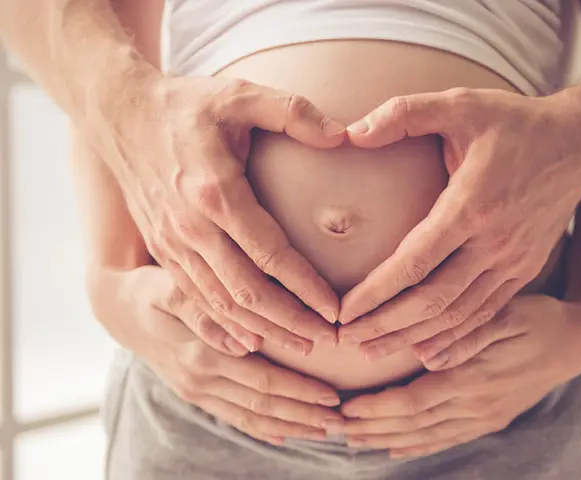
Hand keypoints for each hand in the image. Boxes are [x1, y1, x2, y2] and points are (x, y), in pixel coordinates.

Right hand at [88, 265, 344, 444]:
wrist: (121, 309)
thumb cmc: (152, 290)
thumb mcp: (170, 290)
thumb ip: (203, 312)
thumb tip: (244, 340)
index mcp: (201, 355)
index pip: (262, 380)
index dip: (299, 389)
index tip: (332, 395)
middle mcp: (200, 381)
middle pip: (262, 404)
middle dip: (304, 414)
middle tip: (341, 421)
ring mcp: (197, 392)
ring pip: (251, 417)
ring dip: (290, 425)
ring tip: (324, 431)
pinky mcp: (195, 394)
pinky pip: (233, 417)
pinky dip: (261, 428)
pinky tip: (285, 435)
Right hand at [94, 74, 346, 353]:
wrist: (118, 113)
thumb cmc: (186, 104)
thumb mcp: (240, 93)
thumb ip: (293, 112)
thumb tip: (343, 136)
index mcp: (215, 191)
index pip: (270, 254)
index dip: (306, 287)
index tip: (336, 309)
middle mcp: (190, 227)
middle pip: (246, 292)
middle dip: (290, 322)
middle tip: (328, 341)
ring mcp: (171, 243)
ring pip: (221, 304)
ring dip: (262, 330)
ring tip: (300, 347)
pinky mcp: (162, 249)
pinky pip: (195, 299)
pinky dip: (224, 325)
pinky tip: (249, 341)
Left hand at [338, 89, 580, 360]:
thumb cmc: (514, 123)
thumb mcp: (459, 103)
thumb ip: (403, 113)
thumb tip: (351, 132)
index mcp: (472, 205)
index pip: (414, 263)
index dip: (375, 293)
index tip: (342, 312)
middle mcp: (495, 243)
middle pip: (433, 301)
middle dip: (385, 326)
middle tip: (346, 341)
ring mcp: (514, 262)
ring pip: (458, 316)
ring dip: (413, 338)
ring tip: (374, 353)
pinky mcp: (525, 271)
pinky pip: (485, 315)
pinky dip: (454, 338)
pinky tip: (426, 351)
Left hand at [338, 295, 580, 457]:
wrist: (576, 341)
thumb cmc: (539, 317)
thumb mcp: (507, 314)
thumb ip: (467, 334)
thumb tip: (427, 355)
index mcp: (475, 379)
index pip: (415, 401)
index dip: (378, 408)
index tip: (347, 408)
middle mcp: (477, 405)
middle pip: (414, 424)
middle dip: (373, 427)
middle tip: (336, 427)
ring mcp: (485, 416)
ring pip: (428, 436)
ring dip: (389, 440)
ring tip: (356, 441)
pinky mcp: (491, 418)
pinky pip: (448, 438)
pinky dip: (419, 446)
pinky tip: (397, 448)